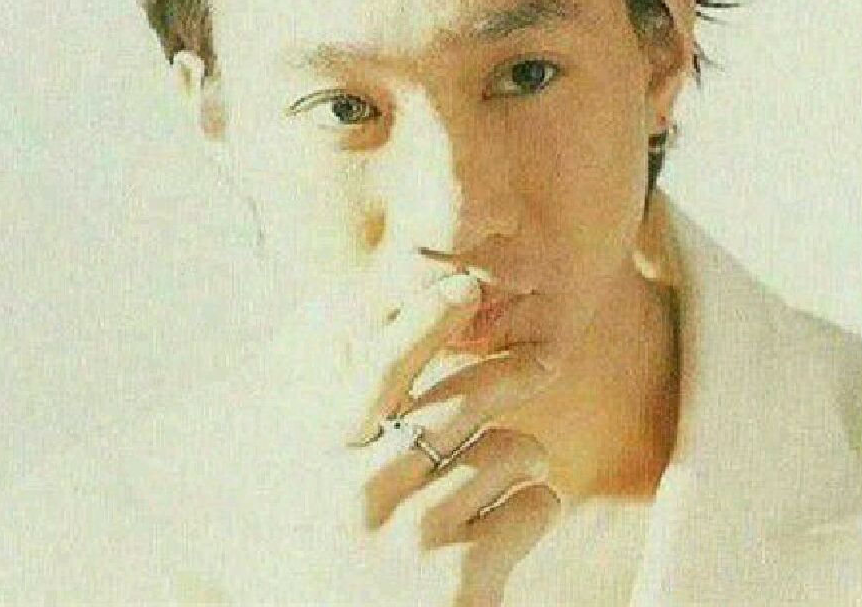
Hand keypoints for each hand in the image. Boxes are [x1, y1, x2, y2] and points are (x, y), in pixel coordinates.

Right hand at [343, 273, 564, 605]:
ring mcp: (409, 541)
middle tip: (546, 361)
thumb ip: (343, 408)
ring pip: (503, 452)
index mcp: (325, 459)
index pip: (379, 372)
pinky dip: (541, 504)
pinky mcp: (457, 586)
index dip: (423, 322)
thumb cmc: (335, 551)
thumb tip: (351, 320)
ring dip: (528, 452)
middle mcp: (361, 494)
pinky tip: (524, 515)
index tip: (463, 286)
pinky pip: (530, 509)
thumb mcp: (315, 479)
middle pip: (456, 405)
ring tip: (526, 461)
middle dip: (510, 373)